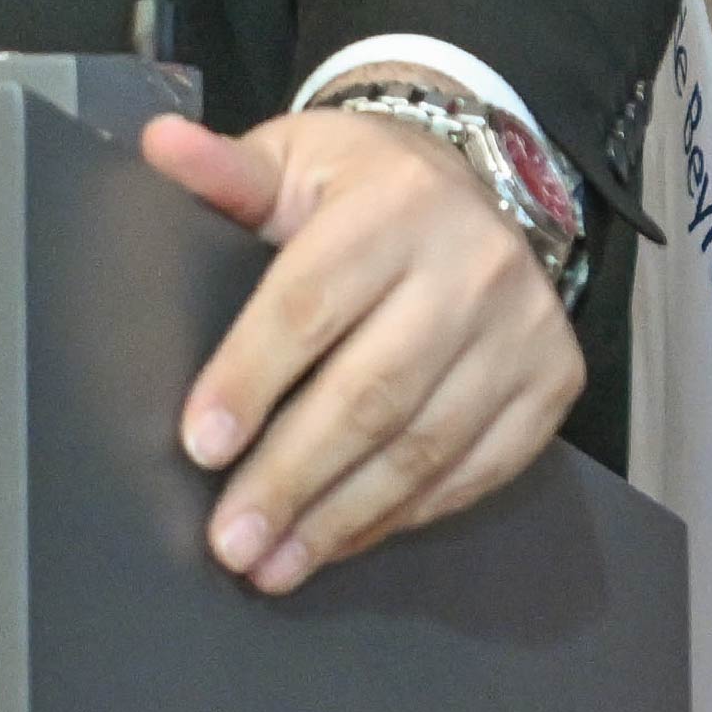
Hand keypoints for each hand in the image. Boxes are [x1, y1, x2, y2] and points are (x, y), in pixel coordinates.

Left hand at [140, 99, 583, 594]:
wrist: (474, 186)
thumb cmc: (359, 187)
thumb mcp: (293, 159)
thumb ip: (227, 172)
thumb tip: (159, 147)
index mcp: (395, 203)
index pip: (311, 304)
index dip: (252, 379)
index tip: (201, 445)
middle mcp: (473, 264)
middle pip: (370, 391)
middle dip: (292, 476)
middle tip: (231, 541)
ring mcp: (523, 328)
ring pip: (424, 444)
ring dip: (341, 515)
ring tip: (274, 564)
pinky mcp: (553, 379)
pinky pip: (477, 468)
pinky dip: (405, 514)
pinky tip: (344, 539)